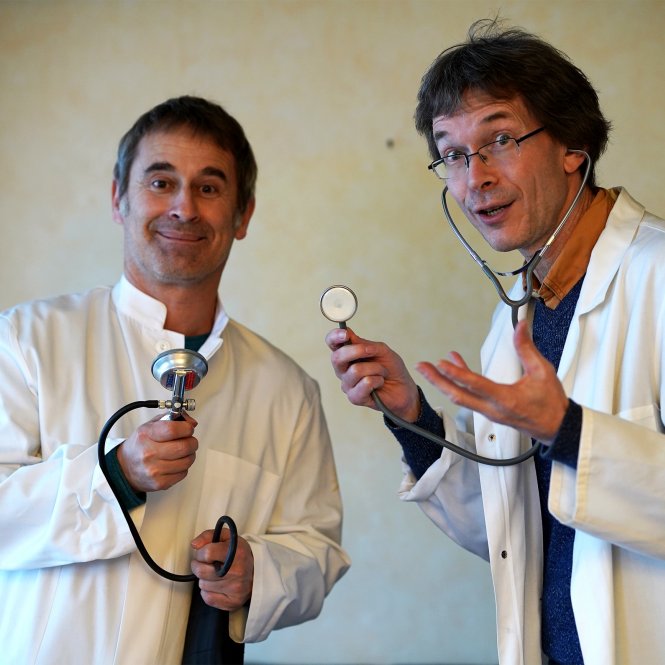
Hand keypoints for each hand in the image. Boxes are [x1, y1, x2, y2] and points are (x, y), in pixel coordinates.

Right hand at [116, 412, 197, 491]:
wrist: (124, 468)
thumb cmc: (141, 445)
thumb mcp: (151, 426)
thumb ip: (172, 419)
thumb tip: (191, 423)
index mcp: (146, 435)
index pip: (173, 430)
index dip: (186, 428)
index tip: (188, 428)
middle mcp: (149, 453)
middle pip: (184, 446)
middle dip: (192, 442)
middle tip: (189, 441)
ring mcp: (154, 470)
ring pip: (187, 461)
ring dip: (189, 455)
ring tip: (182, 452)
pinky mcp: (160, 483)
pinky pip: (183, 473)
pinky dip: (183, 467)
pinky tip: (175, 463)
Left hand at [191, 529, 253, 611]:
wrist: (257, 572)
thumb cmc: (239, 554)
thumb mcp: (227, 537)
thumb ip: (208, 535)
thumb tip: (194, 544)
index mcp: (236, 552)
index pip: (207, 553)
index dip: (201, 553)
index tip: (204, 553)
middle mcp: (237, 571)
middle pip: (201, 571)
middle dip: (199, 566)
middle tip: (206, 563)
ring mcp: (235, 588)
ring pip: (202, 585)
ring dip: (204, 579)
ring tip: (215, 574)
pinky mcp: (233, 602)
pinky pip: (207, 598)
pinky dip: (208, 592)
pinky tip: (216, 585)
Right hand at [325, 326, 420, 421]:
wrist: (403, 389)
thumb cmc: (391, 368)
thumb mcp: (381, 350)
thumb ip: (365, 344)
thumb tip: (349, 335)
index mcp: (346, 355)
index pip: (332, 343)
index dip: (334, 336)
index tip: (345, 334)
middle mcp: (343, 369)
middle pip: (337, 357)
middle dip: (357, 351)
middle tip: (372, 351)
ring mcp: (347, 384)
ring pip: (356, 370)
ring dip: (376, 369)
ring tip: (382, 373)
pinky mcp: (354, 397)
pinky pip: (365, 383)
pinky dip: (378, 380)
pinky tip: (380, 383)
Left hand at [415, 321, 568, 443]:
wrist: (556, 427)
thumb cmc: (551, 402)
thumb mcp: (542, 372)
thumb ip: (527, 348)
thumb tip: (520, 327)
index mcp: (506, 399)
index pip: (475, 385)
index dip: (457, 373)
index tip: (442, 363)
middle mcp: (492, 409)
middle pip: (457, 395)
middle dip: (437, 381)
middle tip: (422, 367)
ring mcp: (488, 412)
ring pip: (459, 398)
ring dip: (442, 382)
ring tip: (428, 368)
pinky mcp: (488, 412)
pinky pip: (467, 397)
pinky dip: (457, 383)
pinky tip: (454, 366)